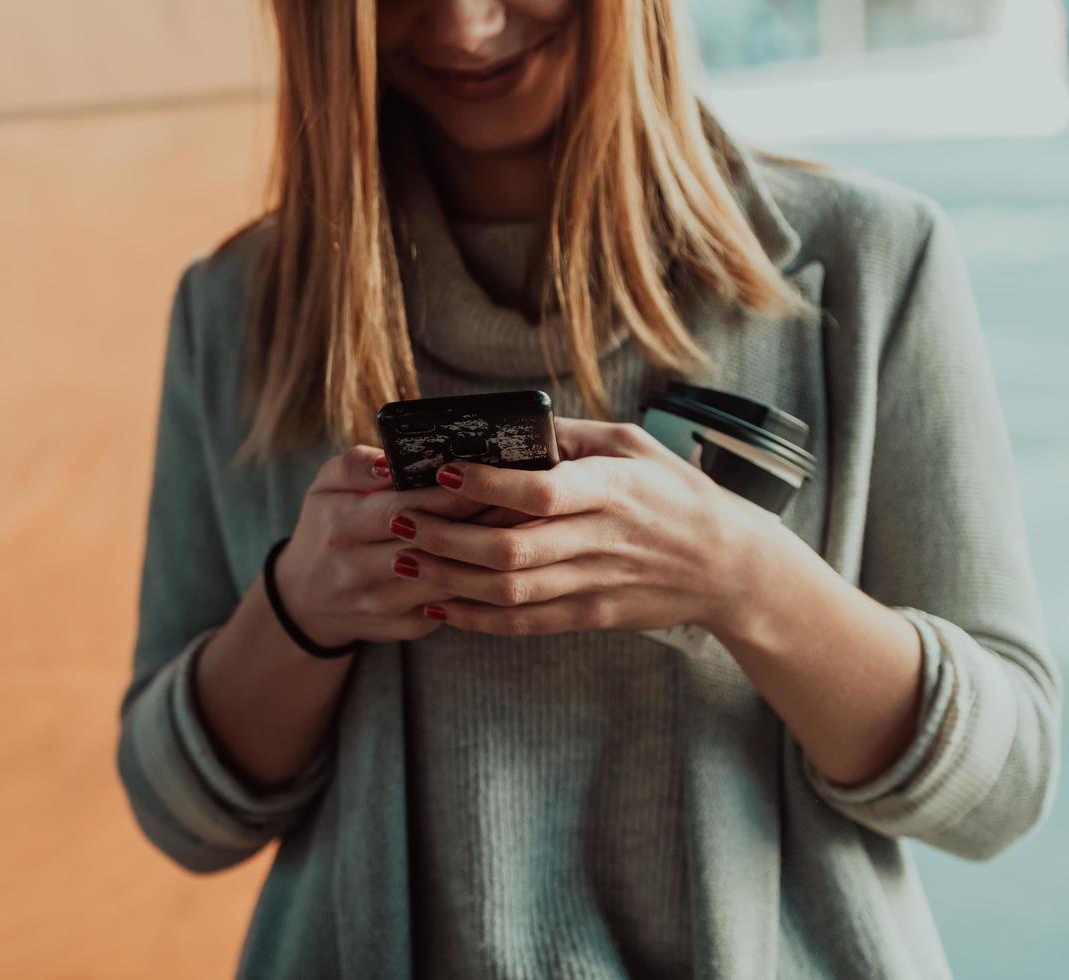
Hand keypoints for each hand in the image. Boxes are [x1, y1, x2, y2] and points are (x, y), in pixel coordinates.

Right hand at [276, 445, 523, 646]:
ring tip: (523, 529)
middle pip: (432, 543)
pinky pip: (450, 606)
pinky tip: (503, 564)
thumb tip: (391, 459)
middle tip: (525, 500)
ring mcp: (381, 603)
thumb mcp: (325, 487)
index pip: (405, 506)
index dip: (452, 493)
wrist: (306, 598)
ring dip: (487, 556)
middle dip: (481, 521)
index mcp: (341, 524)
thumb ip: (356, 465)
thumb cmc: (327, 527)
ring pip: (447, 578)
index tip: (493, 474)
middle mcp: (358, 568)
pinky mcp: (402, 627)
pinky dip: (478, 585)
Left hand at [387, 418, 767, 635]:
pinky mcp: (592, 616)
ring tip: (406, 558)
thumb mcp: (633, 444)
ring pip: (510, 589)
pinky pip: (525, 622)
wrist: (728, 565)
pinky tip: (439, 605)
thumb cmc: (675, 492)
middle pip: (512, 547)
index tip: (441, 470)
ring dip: (450, 577)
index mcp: (612, 489)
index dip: (487, 483)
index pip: (541, 490)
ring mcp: (596, 583)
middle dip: (446, 535)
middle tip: (400, 519)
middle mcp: (602, 539)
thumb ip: (570, 435)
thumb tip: (510, 421)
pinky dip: (477, 617)